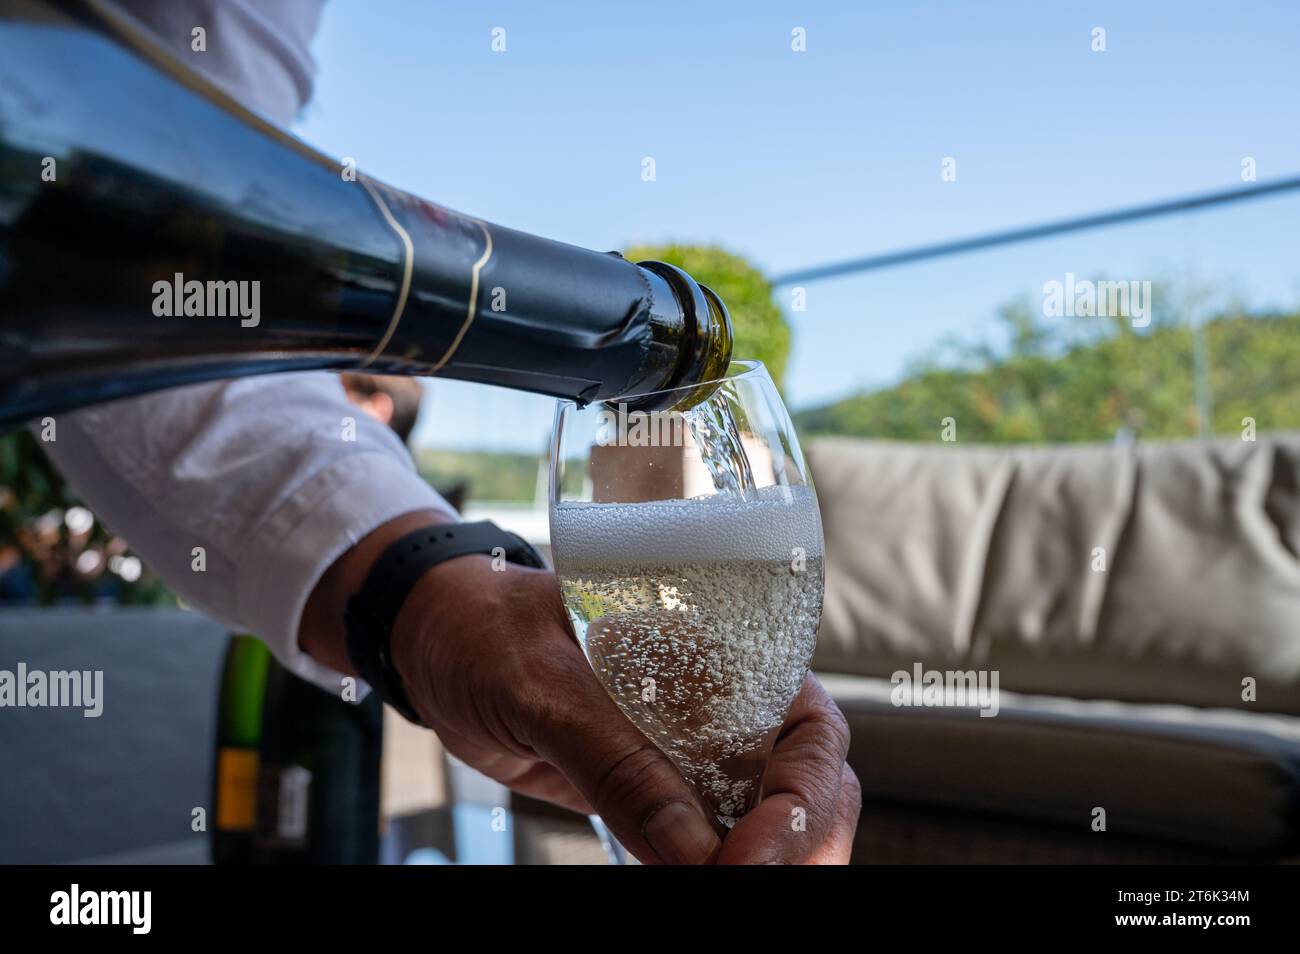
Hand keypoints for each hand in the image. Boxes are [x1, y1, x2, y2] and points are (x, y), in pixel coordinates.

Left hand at [390, 556, 859, 864]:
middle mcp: (727, 702)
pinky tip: (693, 881)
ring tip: (725, 892)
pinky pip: (708, 843)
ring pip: (769, 822)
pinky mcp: (658, 791)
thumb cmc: (489, 629)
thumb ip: (613, 758)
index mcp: (724, 647)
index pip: (808, 727)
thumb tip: (693, 851)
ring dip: (767, 863)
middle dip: (800, 846)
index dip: (801, 797)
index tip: (745, 853)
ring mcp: (697, 751)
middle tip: (742, 888)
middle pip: (809, 784)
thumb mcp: (543, 683)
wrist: (439, 647)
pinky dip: (710, 870)